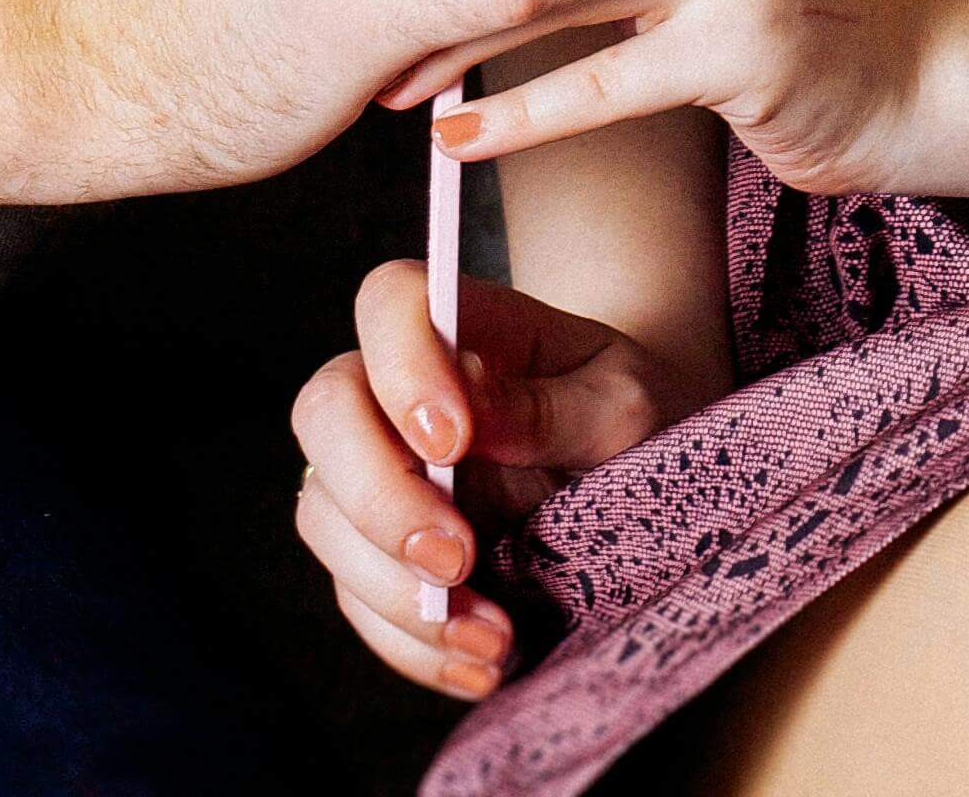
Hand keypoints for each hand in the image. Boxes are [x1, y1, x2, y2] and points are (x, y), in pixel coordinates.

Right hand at [292, 258, 712, 699]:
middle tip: (457, 558)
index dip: (400, 366)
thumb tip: (472, 413)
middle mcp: (397, 392)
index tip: (453, 441)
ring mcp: (380, 473)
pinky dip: (409, 643)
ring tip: (491, 635)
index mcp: (462, 328)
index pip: (390, 304)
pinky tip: (478, 663)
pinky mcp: (382, 552)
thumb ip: (549, 406)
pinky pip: (357, 599)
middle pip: (326, 414)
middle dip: (378, 497)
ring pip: (324, 517)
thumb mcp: (623, 402)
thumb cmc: (632, 414)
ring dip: (393, 590)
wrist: (643, 472)